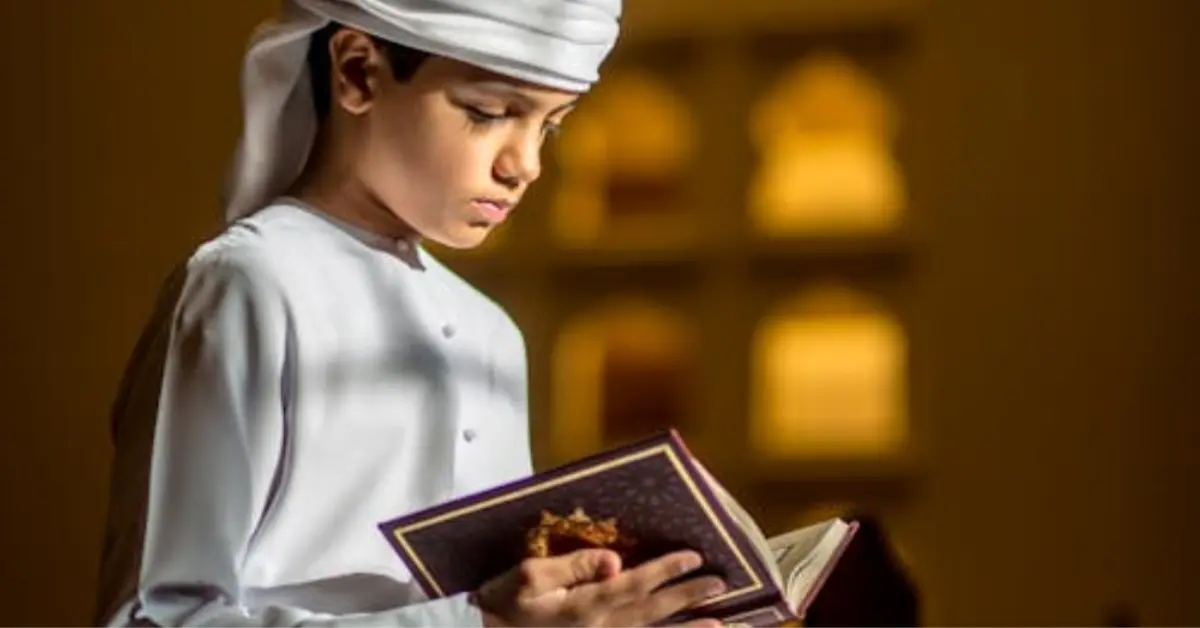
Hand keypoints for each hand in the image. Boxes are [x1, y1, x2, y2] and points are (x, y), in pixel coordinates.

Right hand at [473, 548, 725, 626]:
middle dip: (688, 597)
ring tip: (720, 624)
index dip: (667, 570)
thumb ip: (572, 566)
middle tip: (722, 584)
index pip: (636, 584)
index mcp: (586, 605)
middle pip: (653, 612)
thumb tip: (615, 560)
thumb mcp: (528, 577)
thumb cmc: (503, 604)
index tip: (695, 557)